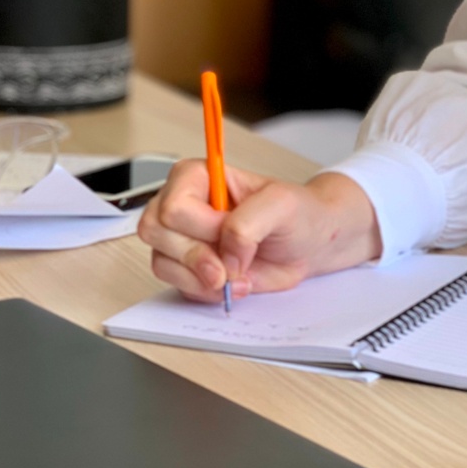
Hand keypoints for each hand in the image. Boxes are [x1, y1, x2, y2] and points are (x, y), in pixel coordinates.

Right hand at [138, 161, 381, 304]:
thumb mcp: (282, 204)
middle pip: (157, 232)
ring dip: (200, 278)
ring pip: (162, 261)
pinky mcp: (187, 265)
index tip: (228, 233)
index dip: (201, 227)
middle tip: (229, 266)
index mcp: (198, 176)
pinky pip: (175, 284)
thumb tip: (225, 253)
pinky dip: (204, 291)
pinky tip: (232, 283)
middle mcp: (183, 203)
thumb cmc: (297, 214)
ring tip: (235, 275)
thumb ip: (249, 222)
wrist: (309, 243)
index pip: (173, 205)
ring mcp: (182, 236)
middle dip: (196, 257)